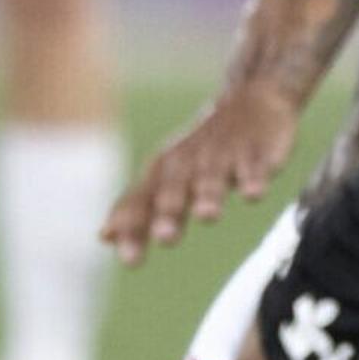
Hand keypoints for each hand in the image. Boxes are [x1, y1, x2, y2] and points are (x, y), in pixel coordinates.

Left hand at [103, 82, 303, 265]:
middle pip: (175, 190)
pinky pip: (254, 165)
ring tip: (207, 216)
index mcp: (163, 172)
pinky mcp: (256, 151)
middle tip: (164, 238)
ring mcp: (222, 156)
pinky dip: (253, 178)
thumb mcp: (166, 175)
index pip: (141, 203)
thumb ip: (137, 207)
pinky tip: (252, 195)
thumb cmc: (201, 149)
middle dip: (169, 212)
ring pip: (212, 178)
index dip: (134, 228)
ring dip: (209, 196)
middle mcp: (188, 164)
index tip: (130, 260)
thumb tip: (102, 238)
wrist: (251, 99)